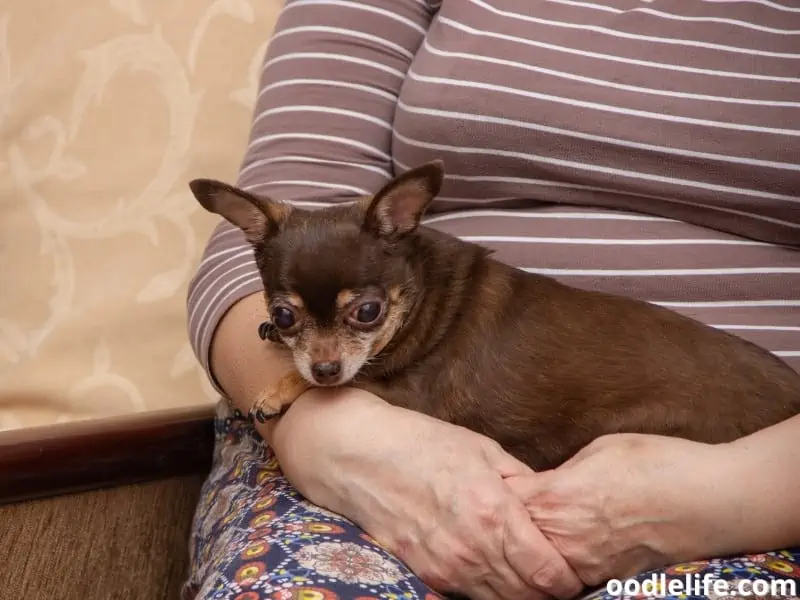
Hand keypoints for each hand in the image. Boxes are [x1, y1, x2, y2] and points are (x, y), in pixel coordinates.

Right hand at [267, 387, 583, 599]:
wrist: (358, 456)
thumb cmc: (421, 443)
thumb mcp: (482, 450)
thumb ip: (521, 482)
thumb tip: (549, 503)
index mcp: (494, 513)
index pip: (549, 573)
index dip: (570, 577)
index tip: (578, 566)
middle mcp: (473, 549)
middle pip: (529, 596)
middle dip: (550, 589)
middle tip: (559, 572)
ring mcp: (446, 566)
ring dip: (520, 592)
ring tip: (530, 573)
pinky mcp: (425, 572)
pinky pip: (468, 594)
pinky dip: (488, 590)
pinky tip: (493, 570)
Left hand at [505, 433, 740, 586]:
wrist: (712, 501)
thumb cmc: (659, 464)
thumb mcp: (599, 450)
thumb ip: (562, 472)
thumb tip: (543, 483)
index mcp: (555, 496)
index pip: (502, 501)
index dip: (492, 493)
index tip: (487, 487)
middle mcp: (564, 536)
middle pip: (512, 539)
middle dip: (502, 528)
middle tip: (493, 520)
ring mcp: (585, 563)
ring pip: (537, 567)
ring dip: (527, 553)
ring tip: (523, 541)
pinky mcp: (607, 580)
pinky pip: (568, 578)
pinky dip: (557, 569)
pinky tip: (559, 556)